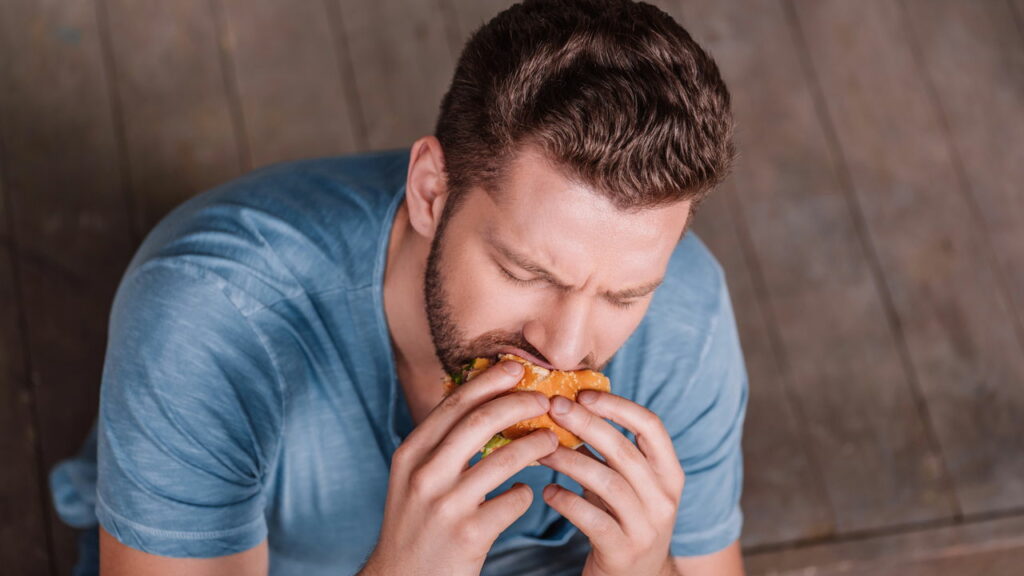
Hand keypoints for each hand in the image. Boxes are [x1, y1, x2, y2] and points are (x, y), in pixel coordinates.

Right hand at [361, 360, 559, 575]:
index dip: (488, 381)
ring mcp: (446, 505)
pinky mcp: (469, 534)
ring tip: (552, 439)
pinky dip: (525, 492)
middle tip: (545, 399)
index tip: (516, 367)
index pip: (454, 404)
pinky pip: (514, 500)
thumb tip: (485, 403)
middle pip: (480, 421)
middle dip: (519, 402)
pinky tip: (524, 493)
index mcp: (410, 453)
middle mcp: (424, 474)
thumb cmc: (416, 524)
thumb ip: (441, 445)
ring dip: (536, 443)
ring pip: (505, 458)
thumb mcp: (414, 478)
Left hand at [537, 391, 684, 575]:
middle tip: (552, 407)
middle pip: (624, 450)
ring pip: (606, 483)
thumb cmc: (624, 521)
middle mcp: (664, 498)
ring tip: (541, 450)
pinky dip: (566, 501)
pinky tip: (547, 492)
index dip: (618, 406)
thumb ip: (609, 453)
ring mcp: (647, 527)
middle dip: (585, 424)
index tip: (583, 394)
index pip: (651, 427)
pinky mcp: (624, 552)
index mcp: (669, 474)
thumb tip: (569, 407)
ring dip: (569, 461)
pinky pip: (592, 520)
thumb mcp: (627, 484)